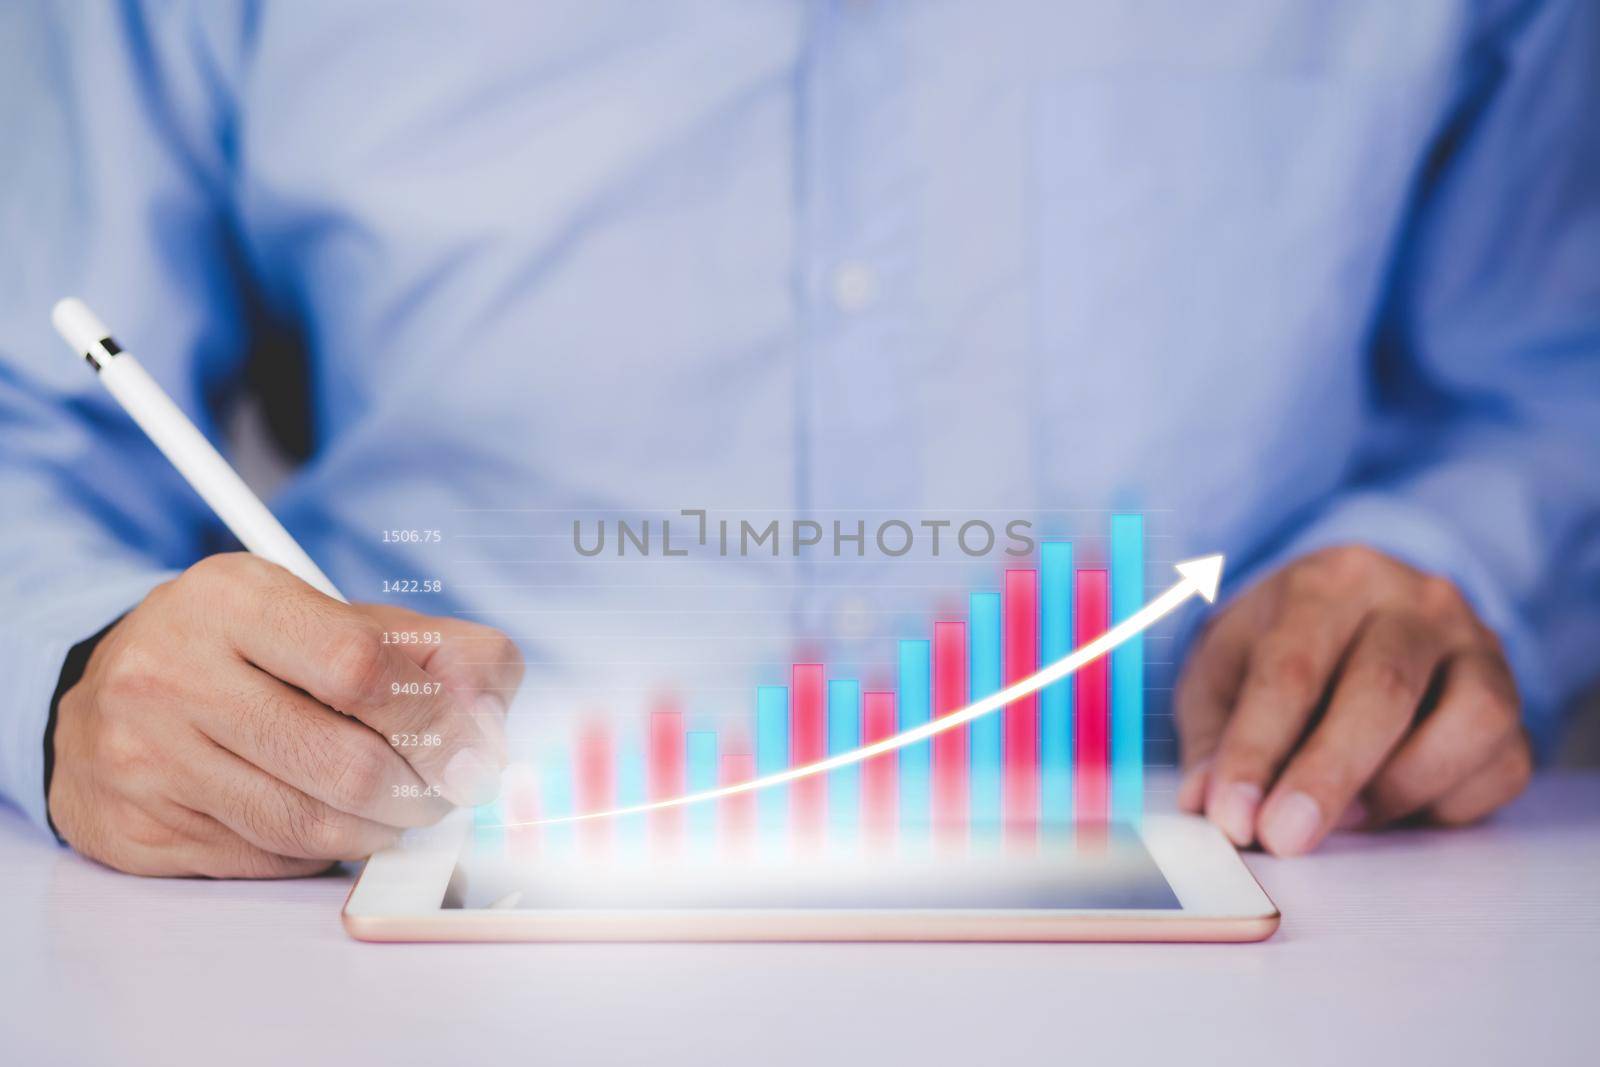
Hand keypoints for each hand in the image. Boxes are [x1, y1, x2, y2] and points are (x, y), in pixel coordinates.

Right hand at [48, 553, 522, 876]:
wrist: (103, 700)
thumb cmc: (246, 654)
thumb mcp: (330, 617)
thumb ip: (429, 649)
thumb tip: (493, 707)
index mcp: (233, 599)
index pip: (362, 666)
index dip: (439, 717)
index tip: (474, 746)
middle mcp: (175, 672)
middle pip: (347, 763)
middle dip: (423, 790)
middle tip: (448, 791)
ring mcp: (147, 755)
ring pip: (312, 825)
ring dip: (382, 829)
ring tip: (401, 809)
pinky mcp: (137, 828)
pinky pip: (268, 860)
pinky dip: (322, 851)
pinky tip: (332, 822)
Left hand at [1175, 545, 1530, 855]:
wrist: (1349, 618)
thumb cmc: (1277, 650)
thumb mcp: (1222, 674)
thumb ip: (1211, 737)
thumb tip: (1205, 802)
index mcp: (1330, 582)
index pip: (1292, 667)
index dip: (1258, 749)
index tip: (1232, 815)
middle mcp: (1416, 603)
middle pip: (1382, 690)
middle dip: (1327, 776)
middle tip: (1283, 837)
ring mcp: (1478, 648)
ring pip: (1469, 720)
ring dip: (1400, 787)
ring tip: (1345, 820)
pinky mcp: (1513, 701)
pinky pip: (1502, 764)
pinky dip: (1449, 803)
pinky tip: (1395, 810)